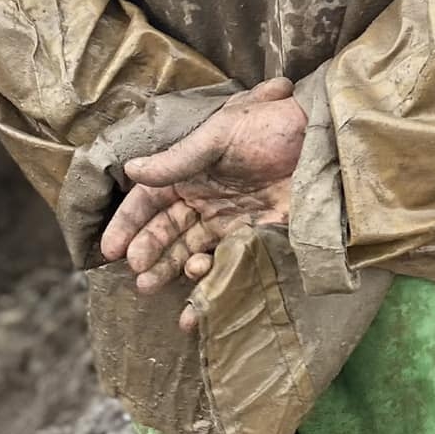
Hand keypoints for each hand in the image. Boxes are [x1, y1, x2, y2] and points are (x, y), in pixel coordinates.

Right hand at [99, 79, 306, 327]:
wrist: (324, 141)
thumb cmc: (272, 127)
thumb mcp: (220, 134)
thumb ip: (178, 158)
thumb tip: (131, 170)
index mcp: (191, 170)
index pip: (149, 199)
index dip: (128, 223)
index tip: (110, 250)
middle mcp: (205, 197)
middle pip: (165, 229)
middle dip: (147, 251)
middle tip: (136, 272)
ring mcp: (228, 220)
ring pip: (188, 250)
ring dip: (167, 268)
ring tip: (151, 284)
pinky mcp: (254, 239)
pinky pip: (223, 266)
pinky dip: (206, 287)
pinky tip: (192, 306)